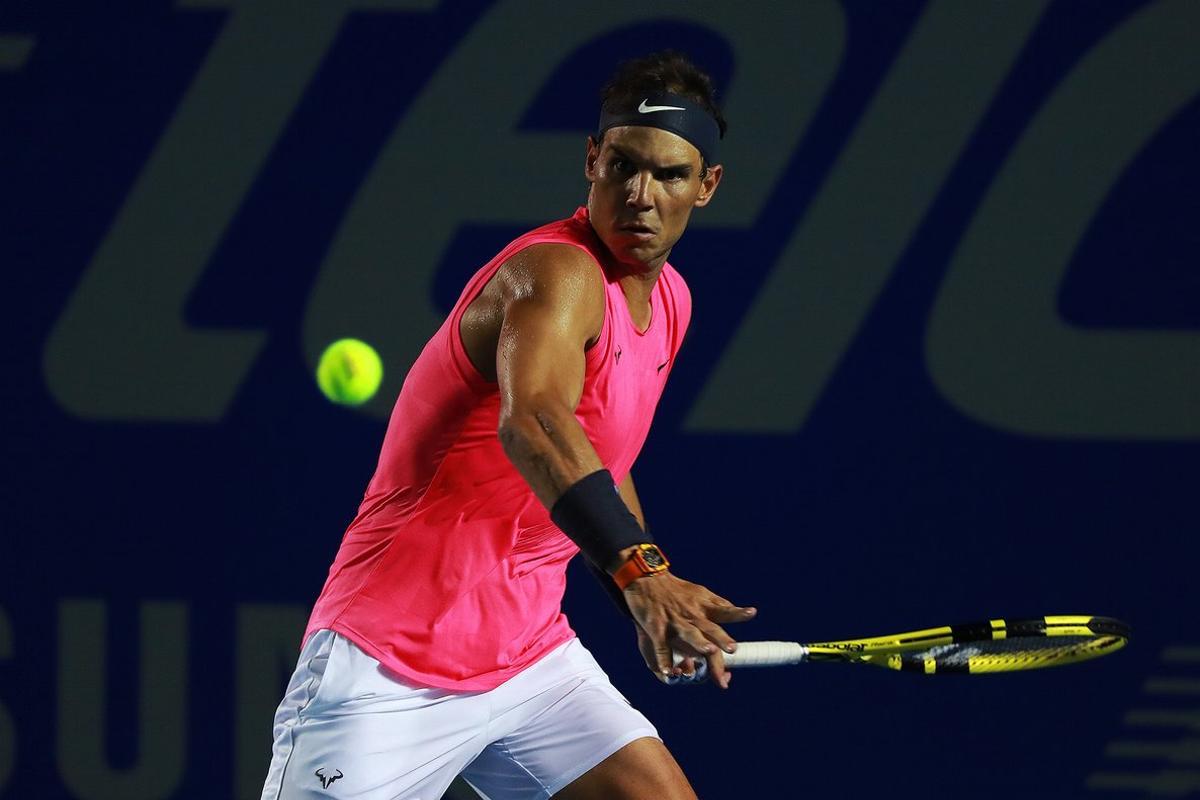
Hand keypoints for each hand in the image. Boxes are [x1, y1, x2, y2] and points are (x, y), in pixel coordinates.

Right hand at [623, 572, 755, 688]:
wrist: (645, 578)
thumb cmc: (676, 589)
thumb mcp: (700, 592)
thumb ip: (718, 604)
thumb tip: (738, 611)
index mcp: (703, 607)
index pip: (724, 611)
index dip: (737, 613)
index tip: (752, 612)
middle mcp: (692, 615)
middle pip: (709, 628)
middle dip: (721, 638)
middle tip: (733, 648)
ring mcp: (674, 621)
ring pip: (688, 634)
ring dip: (699, 643)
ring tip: (709, 651)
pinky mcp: (656, 627)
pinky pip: (662, 646)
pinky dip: (665, 659)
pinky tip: (668, 672)